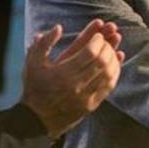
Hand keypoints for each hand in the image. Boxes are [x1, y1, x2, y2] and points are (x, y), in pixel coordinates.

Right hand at [20, 20, 123, 138]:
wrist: (36, 120)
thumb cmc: (34, 88)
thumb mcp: (32, 63)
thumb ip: (44, 43)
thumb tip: (59, 28)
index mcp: (62, 73)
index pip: (89, 53)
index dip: (97, 41)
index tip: (98, 34)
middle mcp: (76, 85)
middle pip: (101, 62)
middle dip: (107, 47)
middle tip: (107, 40)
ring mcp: (85, 97)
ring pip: (108, 74)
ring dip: (113, 59)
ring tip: (112, 49)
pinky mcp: (91, 105)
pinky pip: (108, 87)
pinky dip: (115, 73)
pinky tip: (116, 64)